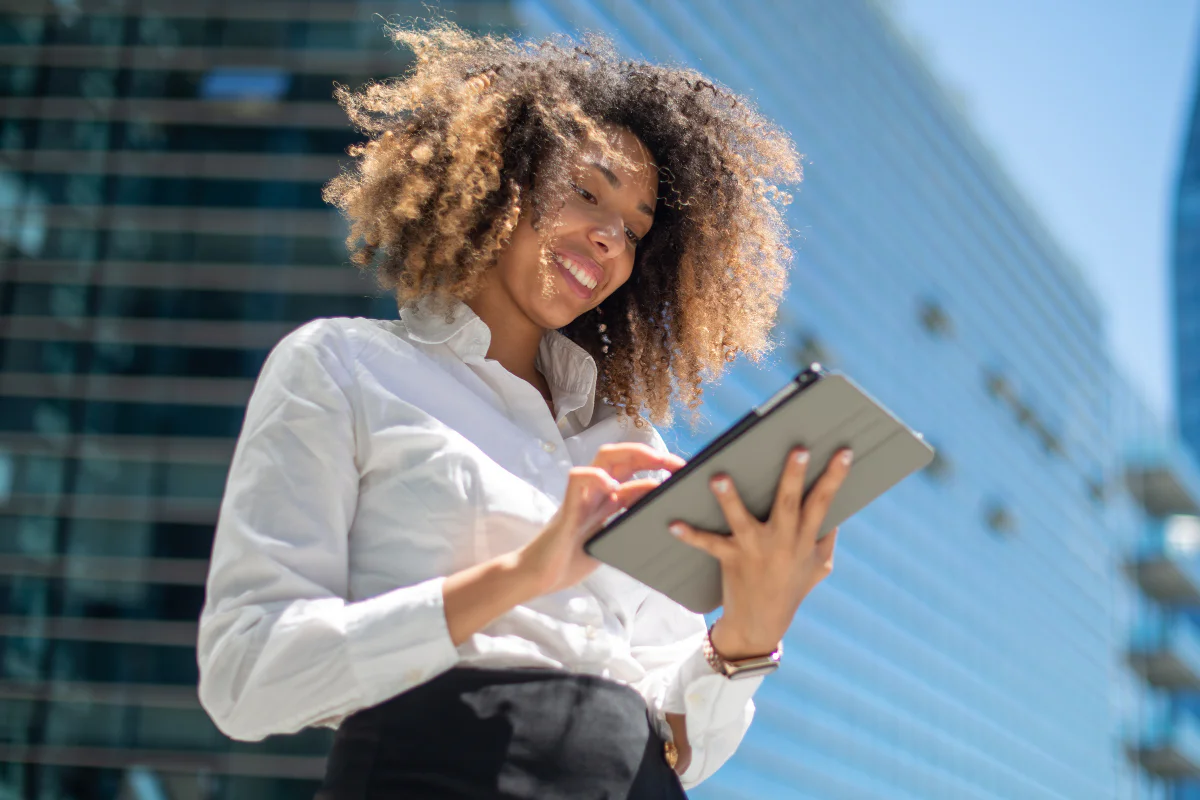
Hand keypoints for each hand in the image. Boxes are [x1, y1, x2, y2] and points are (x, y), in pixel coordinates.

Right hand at [517, 443, 686, 596]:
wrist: (539, 576)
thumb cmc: (571, 561)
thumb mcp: (611, 541)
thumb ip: (629, 525)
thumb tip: (667, 523)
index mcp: (606, 500)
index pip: (634, 472)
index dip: (659, 468)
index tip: (684, 472)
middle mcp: (595, 492)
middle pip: (621, 456)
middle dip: (651, 454)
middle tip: (677, 463)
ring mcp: (581, 496)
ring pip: (603, 458)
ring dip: (632, 454)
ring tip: (656, 462)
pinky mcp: (567, 507)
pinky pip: (577, 478)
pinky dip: (596, 477)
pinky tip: (613, 487)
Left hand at [669, 447, 850, 658]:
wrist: (762, 624)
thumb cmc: (792, 586)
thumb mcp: (820, 564)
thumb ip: (826, 535)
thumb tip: (833, 503)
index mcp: (805, 538)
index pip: (823, 502)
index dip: (835, 477)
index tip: (844, 452)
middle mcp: (782, 542)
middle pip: (788, 503)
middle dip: (793, 476)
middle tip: (798, 449)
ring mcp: (755, 550)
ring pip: (742, 520)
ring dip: (730, 499)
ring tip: (718, 477)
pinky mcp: (731, 559)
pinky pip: (709, 545)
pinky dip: (691, 535)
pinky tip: (673, 524)